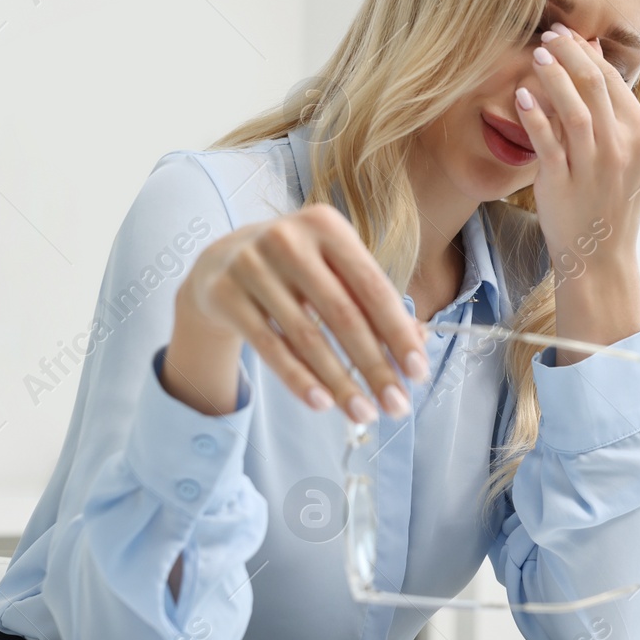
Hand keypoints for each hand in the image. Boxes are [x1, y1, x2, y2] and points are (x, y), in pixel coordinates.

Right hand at [165, 203, 427, 421]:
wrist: (220, 262)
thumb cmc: (295, 269)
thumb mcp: (334, 271)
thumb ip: (375, 302)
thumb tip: (419, 343)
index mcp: (327, 226)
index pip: (372, 288)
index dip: (398, 334)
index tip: (418, 374)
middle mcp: (288, 239)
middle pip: (343, 315)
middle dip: (374, 366)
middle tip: (396, 406)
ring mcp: (252, 265)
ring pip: (306, 337)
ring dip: (340, 382)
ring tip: (363, 413)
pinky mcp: (225, 293)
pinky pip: (269, 346)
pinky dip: (298, 379)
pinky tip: (322, 404)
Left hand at [515, 22, 639, 271]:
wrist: (602, 257)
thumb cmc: (609, 202)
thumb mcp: (625, 153)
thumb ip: (611, 106)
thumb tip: (594, 52)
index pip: (614, 81)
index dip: (587, 52)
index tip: (567, 35)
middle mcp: (623, 149)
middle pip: (596, 86)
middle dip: (570, 53)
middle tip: (549, 34)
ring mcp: (594, 167)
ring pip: (575, 109)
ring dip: (554, 76)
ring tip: (537, 54)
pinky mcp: (565, 183)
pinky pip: (548, 142)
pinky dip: (534, 115)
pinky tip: (522, 96)